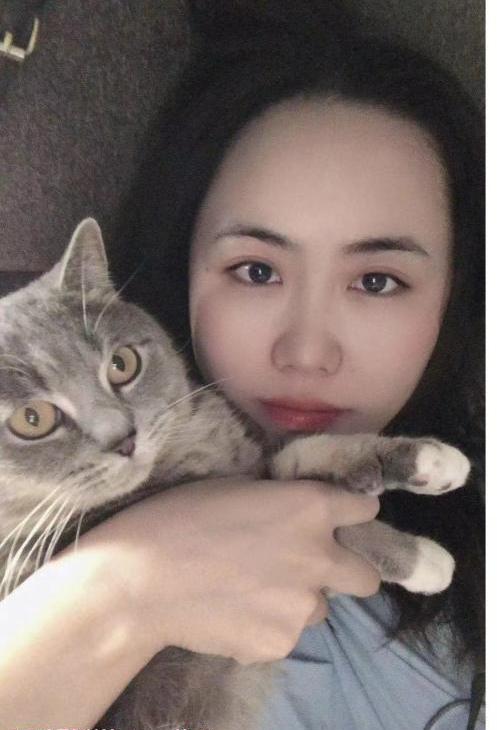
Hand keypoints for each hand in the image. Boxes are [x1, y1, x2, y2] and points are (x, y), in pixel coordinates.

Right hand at [77, 478, 379, 664]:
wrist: (140, 579)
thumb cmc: (181, 516)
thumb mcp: (240, 488)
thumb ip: (284, 504)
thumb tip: (299, 518)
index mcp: (311, 507)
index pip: (365, 510)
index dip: (351, 514)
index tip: (337, 519)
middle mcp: (321, 556)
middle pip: (368, 576)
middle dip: (346, 570)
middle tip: (309, 567)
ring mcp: (303, 606)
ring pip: (320, 607)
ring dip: (299, 599)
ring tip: (251, 592)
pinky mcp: (280, 643)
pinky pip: (286, 633)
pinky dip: (267, 626)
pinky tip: (231, 614)